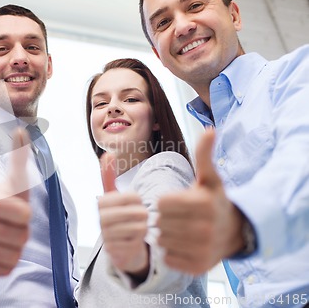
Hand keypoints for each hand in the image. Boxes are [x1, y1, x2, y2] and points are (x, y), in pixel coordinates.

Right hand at [98, 152, 149, 277]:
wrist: (119, 247)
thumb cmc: (120, 218)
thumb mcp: (115, 196)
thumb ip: (109, 176)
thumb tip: (107, 153)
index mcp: (102, 202)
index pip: (133, 196)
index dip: (140, 201)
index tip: (134, 205)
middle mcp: (101, 219)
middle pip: (138, 212)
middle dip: (143, 216)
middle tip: (139, 219)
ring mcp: (107, 236)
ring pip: (139, 228)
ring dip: (142, 230)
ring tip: (136, 230)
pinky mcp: (114, 251)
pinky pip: (137, 243)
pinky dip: (139, 242)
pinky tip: (132, 241)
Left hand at [157, 129, 243, 274]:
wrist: (235, 232)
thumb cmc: (215, 200)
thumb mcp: (210, 178)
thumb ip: (204, 154)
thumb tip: (210, 129)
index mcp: (202, 204)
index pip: (161, 204)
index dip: (166, 202)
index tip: (177, 203)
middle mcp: (204, 227)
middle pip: (159, 222)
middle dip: (165, 219)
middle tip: (179, 218)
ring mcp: (202, 248)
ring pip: (162, 240)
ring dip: (166, 235)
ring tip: (180, 230)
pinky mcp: (198, 266)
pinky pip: (168, 257)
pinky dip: (171, 252)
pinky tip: (183, 244)